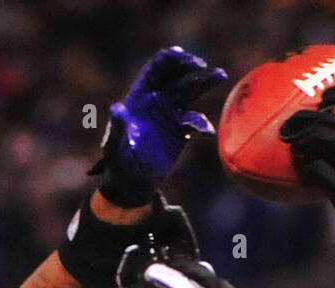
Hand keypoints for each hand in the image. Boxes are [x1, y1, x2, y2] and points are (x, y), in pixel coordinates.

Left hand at [94, 46, 226, 207]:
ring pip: (190, 91)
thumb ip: (116, 127)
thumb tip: (117, 108)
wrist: (132, 181)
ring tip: (221, 74)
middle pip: (176, 75)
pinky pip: (195, 120)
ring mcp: (170, 113)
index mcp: (139, 95)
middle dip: (190, 66)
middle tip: (203, 66)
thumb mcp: (113, 146)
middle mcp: (157, 99)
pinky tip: (208, 132)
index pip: (156, 69)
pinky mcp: (180, 130)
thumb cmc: (118, 162)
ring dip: (205, 82)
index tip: (184, 58)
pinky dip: (203, 123)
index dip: (170, 59)